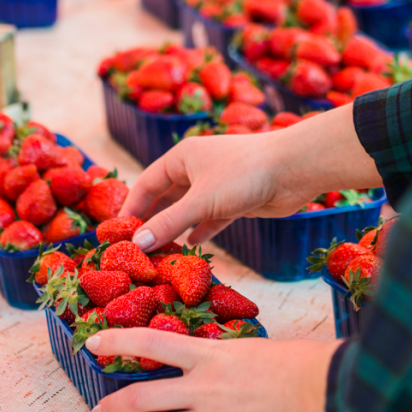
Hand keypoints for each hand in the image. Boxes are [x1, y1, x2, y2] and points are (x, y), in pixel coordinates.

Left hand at [88, 328, 340, 411]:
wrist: (325, 392)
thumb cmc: (300, 363)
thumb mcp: (254, 348)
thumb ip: (225, 357)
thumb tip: (215, 362)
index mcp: (209, 354)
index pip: (150, 342)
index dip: (116, 340)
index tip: (92, 342)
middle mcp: (201, 386)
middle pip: (141, 395)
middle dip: (114, 405)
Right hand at [121, 131, 313, 250]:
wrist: (294, 169)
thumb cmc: (244, 174)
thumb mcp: (200, 200)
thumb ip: (168, 222)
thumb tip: (137, 244)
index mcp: (182, 157)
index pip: (146, 184)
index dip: (131, 208)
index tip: (117, 234)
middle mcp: (197, 168)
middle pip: (166, 198)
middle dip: (152, 222)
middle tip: (136, 250)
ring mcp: (217, 185)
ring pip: (188, 211)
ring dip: (175, 230)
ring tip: (159, 255)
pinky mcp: (235, 201)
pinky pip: (210, 219)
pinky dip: (200, 232)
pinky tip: (191, 248)